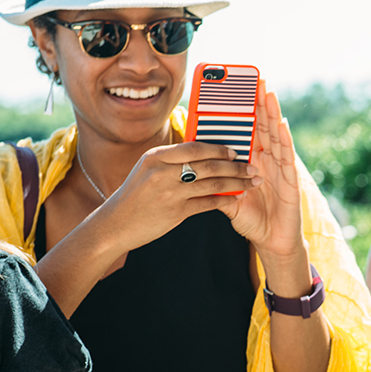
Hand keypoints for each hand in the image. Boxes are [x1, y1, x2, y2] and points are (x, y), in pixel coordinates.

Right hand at [96, 140, 256, 253]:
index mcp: (155, 157)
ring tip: (252, 183)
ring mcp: (170, 193)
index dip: (217, 149)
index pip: (193, 147)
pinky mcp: (176, 213)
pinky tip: (238, 198)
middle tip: (253, 168)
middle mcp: (163, 173)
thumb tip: (202, 151)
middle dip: (235, 167)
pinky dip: (226, 199)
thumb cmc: (136, 194)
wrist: (117, 223)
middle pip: (208, 165)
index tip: (234, 152)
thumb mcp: (147, 169)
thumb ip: (171, 160)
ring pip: (212, 184)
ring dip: (236, 183)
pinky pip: (208, 203)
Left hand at [216, 82, 307, 260]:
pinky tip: (281, 123)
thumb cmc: (252, 220)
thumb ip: (215, 185)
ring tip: (268, 91)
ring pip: (275, 136)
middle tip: (255, 78)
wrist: (271, 243)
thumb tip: (196, 173)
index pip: (248, 131)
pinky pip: (287, 157)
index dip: (244, 110)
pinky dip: (284, 139)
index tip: (237, 88)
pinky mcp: (291, 181)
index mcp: (253, 162)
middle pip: (263, 126)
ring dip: (272, 113)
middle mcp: (268, 161)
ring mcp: (281, 169)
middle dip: (259, 102)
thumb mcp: (228, 199)